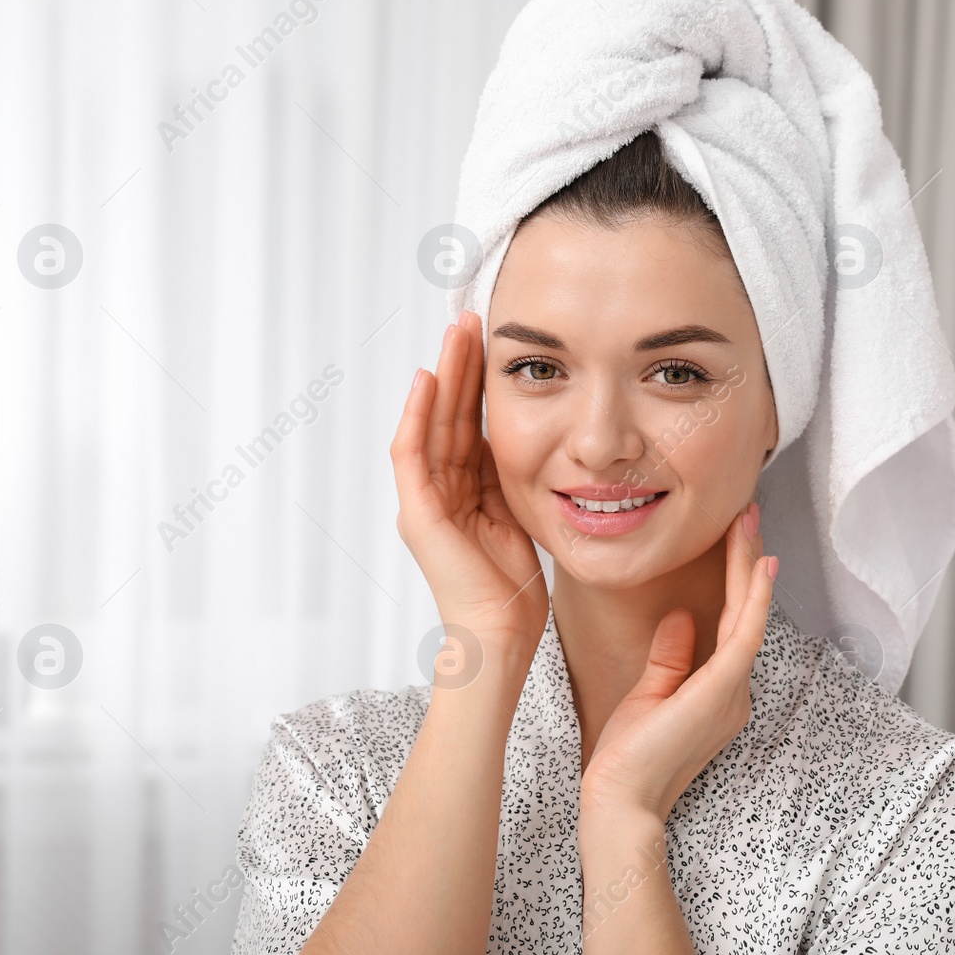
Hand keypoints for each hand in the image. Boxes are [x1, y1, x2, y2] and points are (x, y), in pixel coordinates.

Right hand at [390, 310, 548, 686]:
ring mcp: (424, 502)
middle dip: (459, 365)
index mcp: (465, 491)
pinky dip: (417, 416)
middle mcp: (438, 491)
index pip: (469, 423)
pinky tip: (427, 381)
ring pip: (429, 423)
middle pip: (447, 414)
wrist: (503, 637)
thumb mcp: (524, 516)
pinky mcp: (418, 515)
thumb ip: (519, 478)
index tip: (493, 340)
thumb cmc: (517, 591)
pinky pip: (412, 455)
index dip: (478, 381)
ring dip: (442, 375)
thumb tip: (543, 437)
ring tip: (454, 332)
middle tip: (469, 317)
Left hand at [578, 503, 775, 824]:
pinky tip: (759, 566)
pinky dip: (754, 599)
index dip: (738, 579)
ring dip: (750, 565)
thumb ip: (671, 656)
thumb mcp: (649, 693)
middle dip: (748, 560)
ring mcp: (733, 691)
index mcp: (719, 692)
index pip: (732, 623)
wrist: (621, 801)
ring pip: (749, 615)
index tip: (734, 538)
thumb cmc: (629, 757)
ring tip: (748, 522)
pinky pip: (745, 635)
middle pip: (747, 612)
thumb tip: (682, 615)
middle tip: (748, 513)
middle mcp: (735, 691)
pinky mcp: (722, 691)